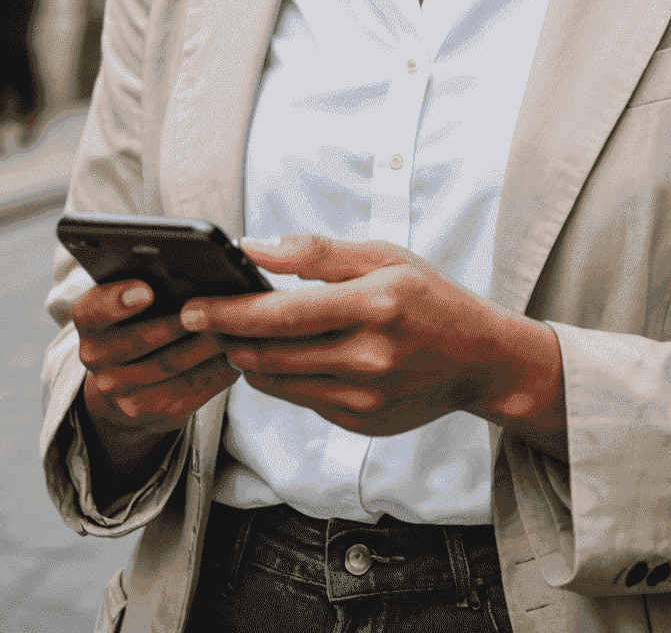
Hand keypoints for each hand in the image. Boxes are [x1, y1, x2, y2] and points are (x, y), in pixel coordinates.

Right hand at [71, 279, 241, 459]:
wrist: (123, 383)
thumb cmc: (135, 323)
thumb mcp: (127, 300)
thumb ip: (144, 283)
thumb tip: (187, 267)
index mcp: (89, 322)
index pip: (94, 310)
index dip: (118, 301)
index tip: (145, 291)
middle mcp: (97, 359)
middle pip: (141, 340)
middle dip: (181, 322)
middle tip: (213, 305)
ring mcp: (121, 393)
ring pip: (171, 366)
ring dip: (206, 345)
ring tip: (233, 325)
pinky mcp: (151, 414)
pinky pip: (190, 390)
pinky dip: (216, 370)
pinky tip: (235, 353)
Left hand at [179, 236, 563, 438]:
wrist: (478, 359)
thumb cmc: (427, 297)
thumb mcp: (381, 256)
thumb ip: (315, 252)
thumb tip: (251, 247)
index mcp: (373, 305)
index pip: (281, 314)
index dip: (229, 312)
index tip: (192, 304)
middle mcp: (368, 358)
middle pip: (270, 353)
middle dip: (224, 335)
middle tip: (196, 317)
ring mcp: (363, 399)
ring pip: (277, 382)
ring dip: (245, 357)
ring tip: (229, 332)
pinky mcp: (359, 423)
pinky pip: (300, 399)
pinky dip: (277, 376)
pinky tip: (273, 353)